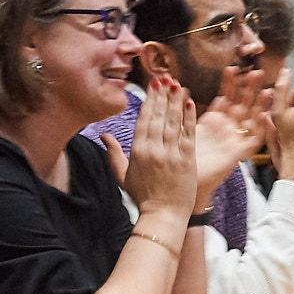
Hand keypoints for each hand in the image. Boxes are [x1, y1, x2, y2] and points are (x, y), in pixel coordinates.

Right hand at [122, 77, 197, 220]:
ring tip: (178, 84)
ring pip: (173, 121)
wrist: (163, 216)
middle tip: (165, 77)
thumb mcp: (123, 176)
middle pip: (158, 116)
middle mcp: (153, 149)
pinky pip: (188, 133)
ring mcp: (171, 154)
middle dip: (162, 95)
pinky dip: (189, 116)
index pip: (144, 120)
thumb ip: (113, 154)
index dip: (149, 100)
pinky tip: (190, 102)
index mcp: (137, 151)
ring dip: (176, 101)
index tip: (153, 85)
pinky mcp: (187, 159)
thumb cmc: (143, 197)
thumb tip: (103, 136)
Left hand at [193, 67, 266, 198]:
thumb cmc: (185, 157)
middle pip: (243, 103)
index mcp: (215, 120)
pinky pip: (255, 139)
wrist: (186, 182)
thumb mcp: (184, 127)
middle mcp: (228, 128)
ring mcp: (235, 140)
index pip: (225, 96)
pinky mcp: (240, 153)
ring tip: (267, 89)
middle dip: (249, 88)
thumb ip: (186, 108)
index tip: (231, 68)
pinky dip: (262, 127)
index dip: (229, 83)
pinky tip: (266, 115)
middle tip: (256, 71)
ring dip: (261, 104)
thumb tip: (183, 88)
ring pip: (253, 118)